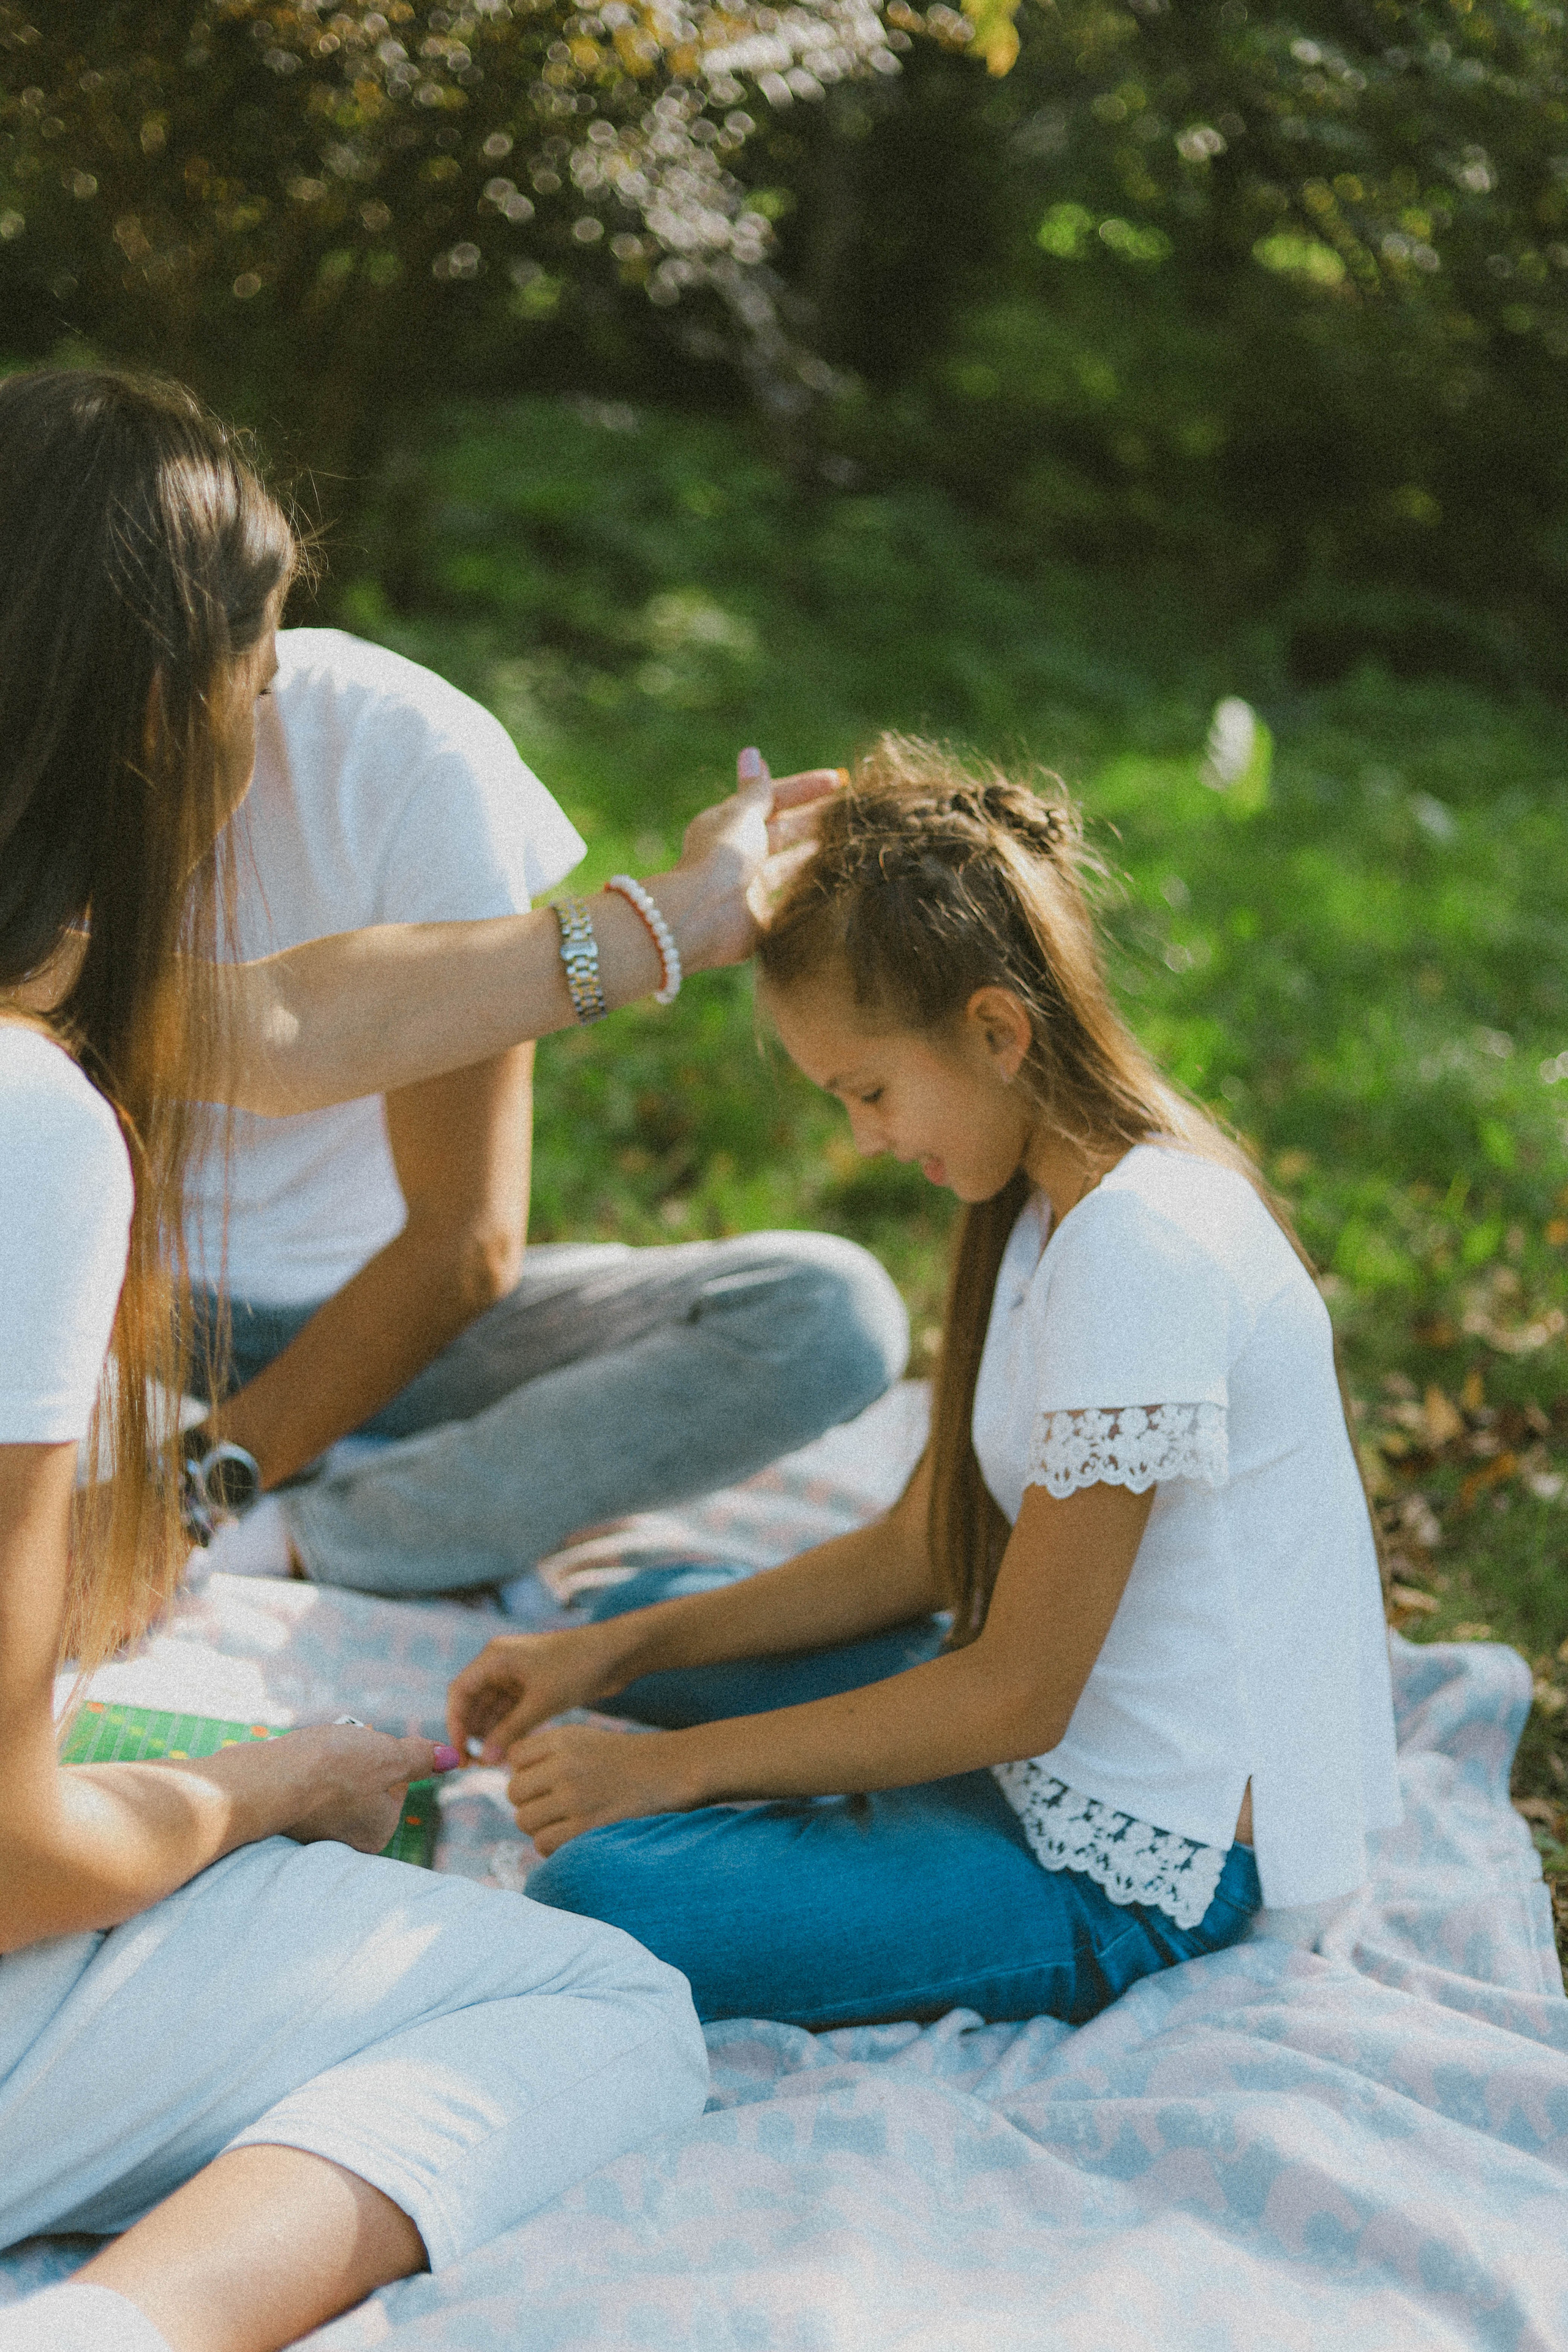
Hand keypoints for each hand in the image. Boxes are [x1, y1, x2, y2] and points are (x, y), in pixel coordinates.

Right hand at [266, 1723, 443, 1853]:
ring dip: (325, 1764)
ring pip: (332, 1783)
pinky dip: (302, 1773)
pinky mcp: (287, 1821)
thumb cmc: (333, 1769)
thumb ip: (421, 1757)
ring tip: (312, 1759)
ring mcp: (314, 1834)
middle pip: (362, 1782)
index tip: (360, 1755)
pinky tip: (294, 1767)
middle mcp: (347, 1842)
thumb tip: (452, 1758)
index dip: (379, 1757)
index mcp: (377, 1833)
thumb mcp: (389, 1755)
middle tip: (334, 1755)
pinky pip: (304, 1788)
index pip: (392, 1780)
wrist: (265, 1779)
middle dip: (351, 1761)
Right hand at [446, 1626, 625, 1761]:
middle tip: (479, 1766)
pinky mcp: (532, 1687)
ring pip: (491, 1710)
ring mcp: (516, 1676)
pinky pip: (509, 1712)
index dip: (456, 1725)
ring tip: (496, 1763)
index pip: (460, 1692)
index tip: (461, 1754)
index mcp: (495, 1657)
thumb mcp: (541, 1702)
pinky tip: (511, 1752)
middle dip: (473, 1734)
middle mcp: (501, 1664)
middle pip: (473, 1703)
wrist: (615, 1655)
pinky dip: (508, 1730)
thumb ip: (510, 1731)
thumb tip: (485, 1760)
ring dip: (491, 1735)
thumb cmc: (577, 1668)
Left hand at [504, 1723, 695, 1855]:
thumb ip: (543, 1752)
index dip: (526, 1771)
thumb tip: (505, 1775)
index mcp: (563, 1739)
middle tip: (552, 1804)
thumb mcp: (581, 1739)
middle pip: (514, 1792)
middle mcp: (566, 1765)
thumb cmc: (618, 1759)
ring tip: (561, 1820)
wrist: (666, 1773)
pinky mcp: (586, 1827)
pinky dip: (551, 1843)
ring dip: (538, 1825)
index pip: (515, 1757)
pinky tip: (570, 1834)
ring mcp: (576, 1797)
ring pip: (525, 1820)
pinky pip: (543, 1843)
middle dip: (528, 1801)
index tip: (546, 1778)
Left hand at [659, 748, 839, 971]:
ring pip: (789, 864)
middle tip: (851, 810)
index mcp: (730, 824)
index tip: (838, 780)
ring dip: (815, 852)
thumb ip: (755, 790)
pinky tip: (836, 879)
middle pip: (783, 831)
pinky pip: (790, 900)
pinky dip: (810, 889)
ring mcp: (750, 887)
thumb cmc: (722, 856)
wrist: (704, 916)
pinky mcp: (760, 919)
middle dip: (815, 819)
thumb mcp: (742, 814)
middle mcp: (739, 854)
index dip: (804, 788)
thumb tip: (751, 753)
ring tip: (849, 840)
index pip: (773, 799)